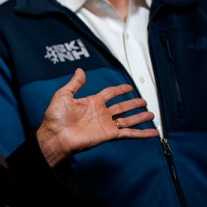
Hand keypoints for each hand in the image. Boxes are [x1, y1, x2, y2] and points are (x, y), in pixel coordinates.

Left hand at [36, 68, 158, 165]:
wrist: (56, 135)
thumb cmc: (56, 118)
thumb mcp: (63, 95)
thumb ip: (75, 83)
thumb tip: (80, 70)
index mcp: (91, 103)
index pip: (109, 94)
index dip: (119, 90)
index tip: (128, 87)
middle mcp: (100, 113)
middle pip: (122, 107)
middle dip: (133, 104)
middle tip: (143, 102)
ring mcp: (106, 124)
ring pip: (128, 119)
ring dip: (139, 117)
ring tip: (151, 114)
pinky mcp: (109, 135)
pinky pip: (129, 133)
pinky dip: (141, 133)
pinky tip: (151, 132)